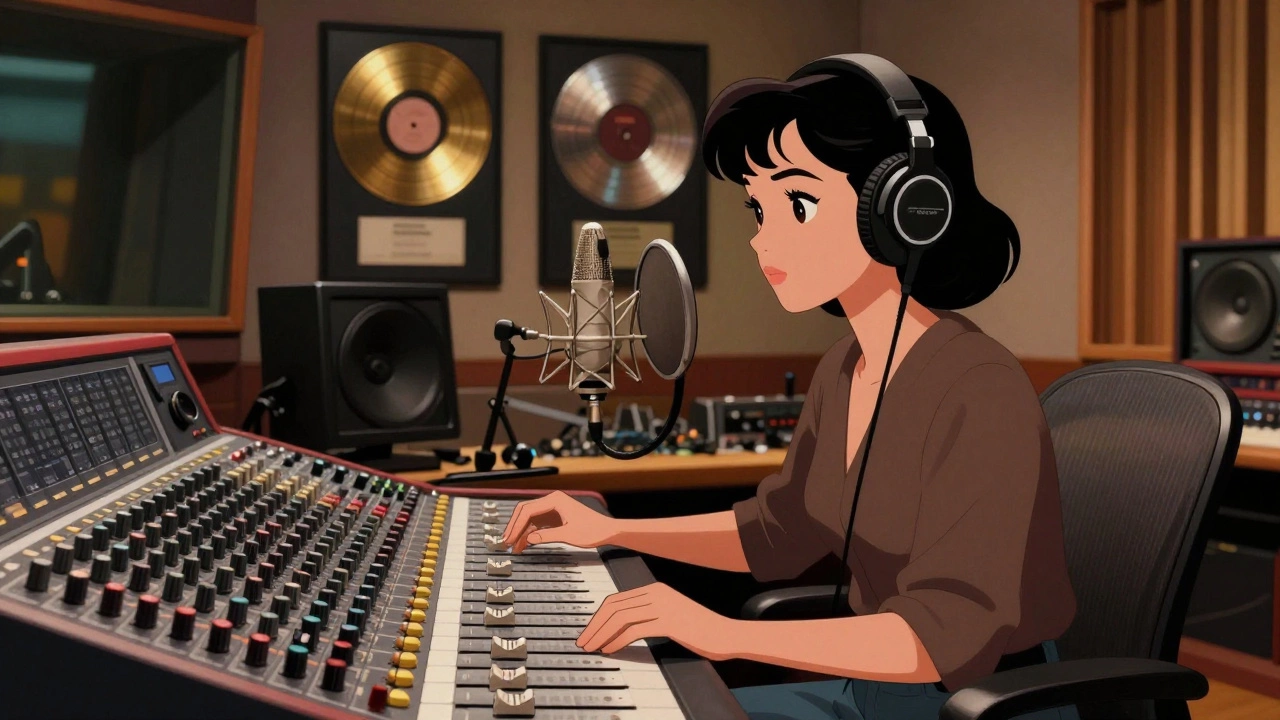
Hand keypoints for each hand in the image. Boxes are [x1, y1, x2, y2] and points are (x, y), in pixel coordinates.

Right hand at [501, 490, 615, 552]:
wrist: (607, 530)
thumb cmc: (593, 530)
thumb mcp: (569, 535)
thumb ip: (547, 536)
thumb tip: (528, 539)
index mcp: (555, 500)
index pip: (528, 510)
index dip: (516, 526)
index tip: (509, 538)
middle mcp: (552, 501)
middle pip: (525, 512)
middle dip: (515, 527)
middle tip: (506, 542)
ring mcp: (552, 508)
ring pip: (529, 519)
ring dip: (521, 532)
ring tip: (513, 547)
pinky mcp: (554, 517)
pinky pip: (537, 524)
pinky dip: (530, 534)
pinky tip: (523, 544)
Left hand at [577, 582, 734, 660]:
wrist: (724, 634)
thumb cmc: (699, 629)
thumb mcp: (669, 615)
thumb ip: (647, 614)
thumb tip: (618, 627)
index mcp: (654, 589)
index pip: (616, 599)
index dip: (598, 616)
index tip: (588, 631)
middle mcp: (656, 593)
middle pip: (614, 606)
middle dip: (594, 624)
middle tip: (583, 641)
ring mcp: (663, 605)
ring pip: (620, 617)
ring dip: (602, 634)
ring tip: (593, 647)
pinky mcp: (669, 621)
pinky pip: (635, 629)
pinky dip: (618, 640)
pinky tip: (611, 649)